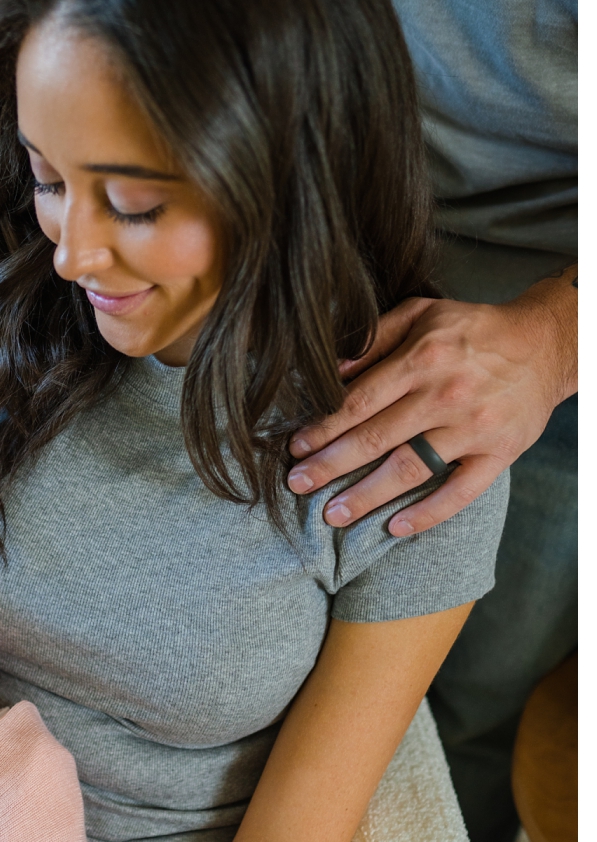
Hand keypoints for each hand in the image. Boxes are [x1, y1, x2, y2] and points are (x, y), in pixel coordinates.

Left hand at [286, 272, 575, 534]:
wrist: (546, 344)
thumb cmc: (473, 331)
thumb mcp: (422, 315)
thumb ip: (374, 339)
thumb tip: (330, 370)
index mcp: (423, 359)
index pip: (360, 401)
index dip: (324, 428)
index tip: (295, 448)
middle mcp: (447, 394)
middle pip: (377, 438)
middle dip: (330, 465)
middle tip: (297, 485)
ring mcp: (475, 427)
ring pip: (411, 468)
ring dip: (367, 495)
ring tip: (333, 514)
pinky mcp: (501, 452)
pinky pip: (461, 491)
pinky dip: (428, 513)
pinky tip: (395, 527)